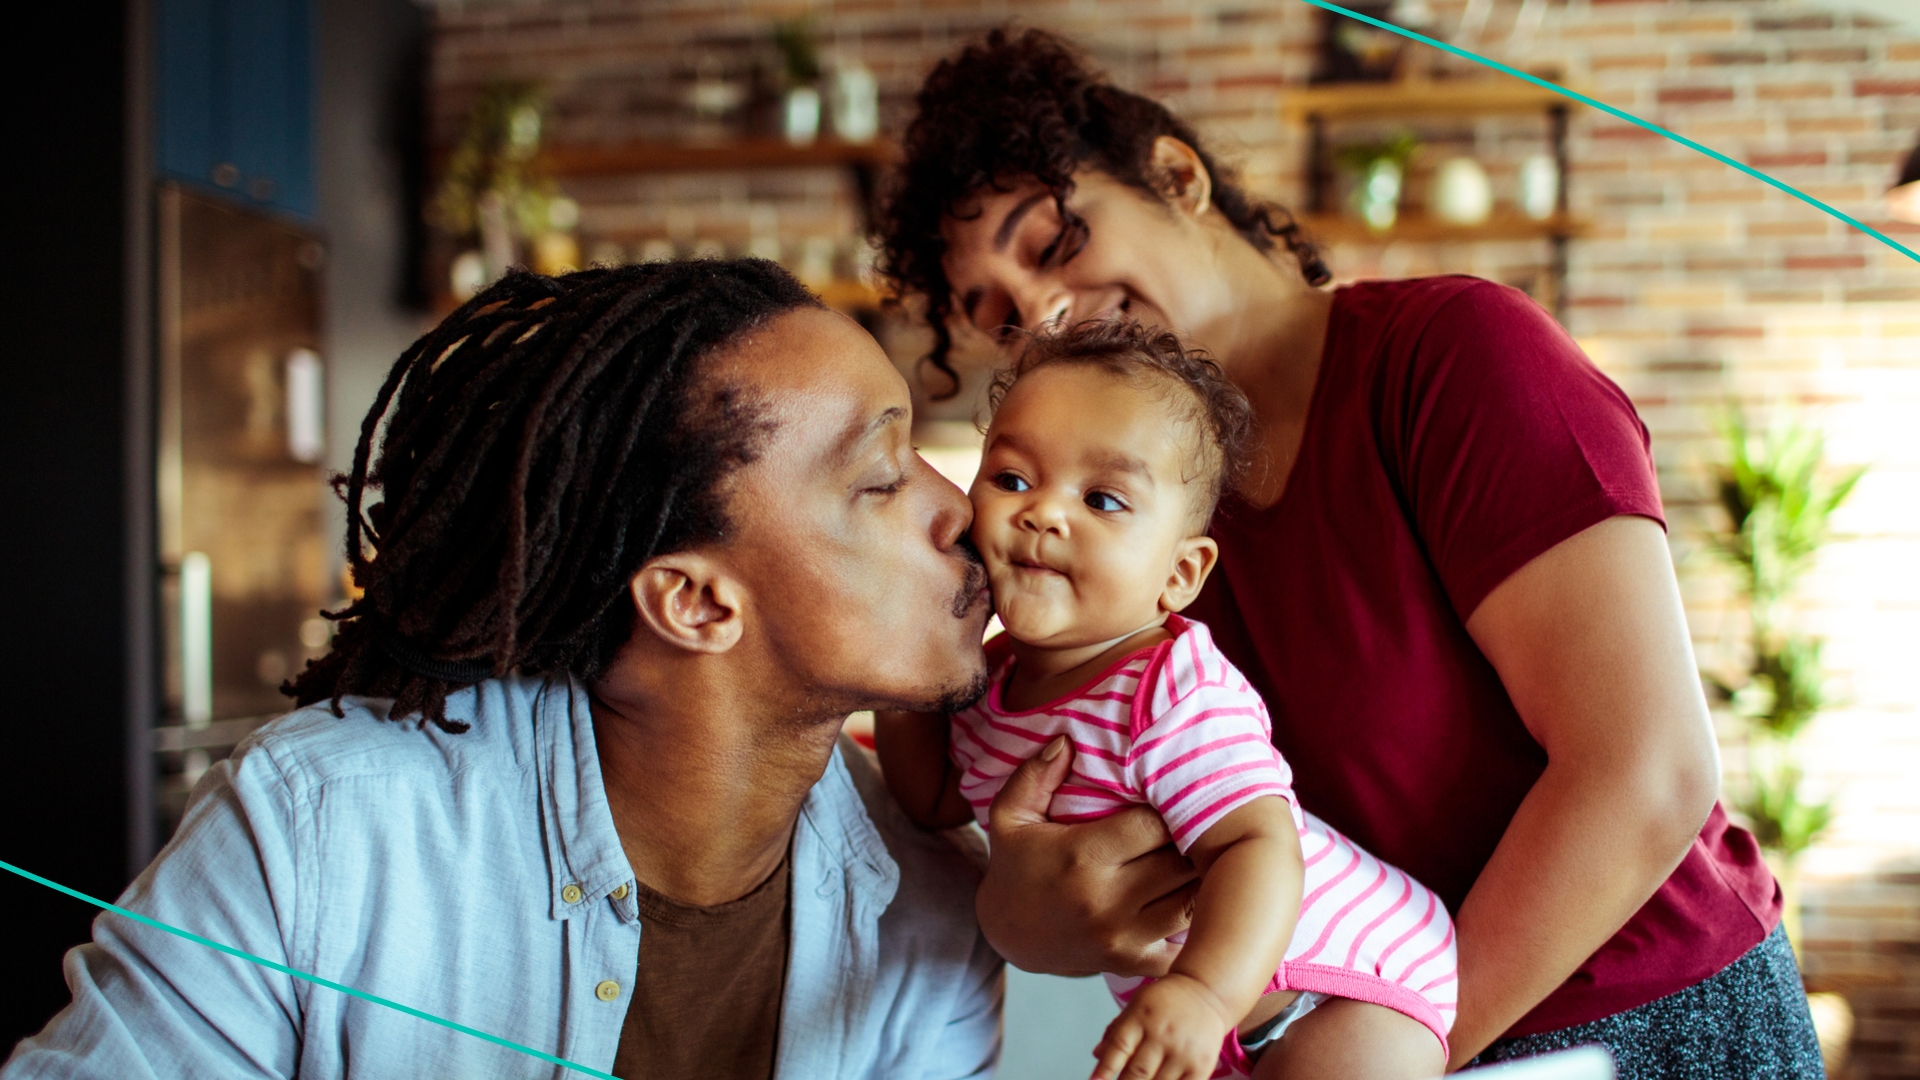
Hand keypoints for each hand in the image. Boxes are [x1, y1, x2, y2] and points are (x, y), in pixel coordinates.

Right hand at [977, 738, 1199, 977]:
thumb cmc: (1019, 865)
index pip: (1154, 825)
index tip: (1176, 795)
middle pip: (1181, 862)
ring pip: (1193, 901)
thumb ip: (1034, 776)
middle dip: (1195, 839)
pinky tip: (1196, 894)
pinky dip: (1199, 919)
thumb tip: (1067, 741)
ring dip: (1203, 876)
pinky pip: (1187, 941)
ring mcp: (1124, 937)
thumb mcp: (1010, 817)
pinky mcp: (1135, 961)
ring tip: (1205, 852)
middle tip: (1204, 820)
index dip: (1171, 807)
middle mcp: (1107, 901)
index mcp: (1082, 858)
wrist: (1012, 936)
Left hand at [1091, 974, 1234, 1079]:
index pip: (1118, 1048)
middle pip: (1137, 1072)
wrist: (1207, 992)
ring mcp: (1183, 1051)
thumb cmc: (1165, 1001)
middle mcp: (1162, 1034)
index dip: (1104, 1069)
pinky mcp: (1202, 1065)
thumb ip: (1116, 1030)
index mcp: (1141, 1016)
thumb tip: (1097, 1055)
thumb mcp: (1136, 1004)